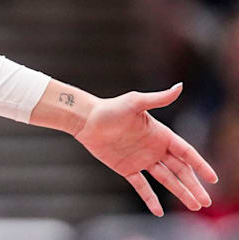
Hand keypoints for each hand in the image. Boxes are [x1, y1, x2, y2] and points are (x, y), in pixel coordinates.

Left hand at [74, 83, 217, 215]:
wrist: (85, 120)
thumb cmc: (110, 108)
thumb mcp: (136, 102)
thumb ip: (158, 99)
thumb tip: (180, 86)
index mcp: (161, 134)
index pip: (186, 152)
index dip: (200, 165)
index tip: (213, 179)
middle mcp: (154, 149)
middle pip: (180, 170)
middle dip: (194, 185)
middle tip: (207, 202)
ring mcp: (141, 160)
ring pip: (166, 180)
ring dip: (180, 192)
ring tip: (195, 206)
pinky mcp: (126, 168)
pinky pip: (141, 186)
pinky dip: (150, 199)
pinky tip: (159, 211)